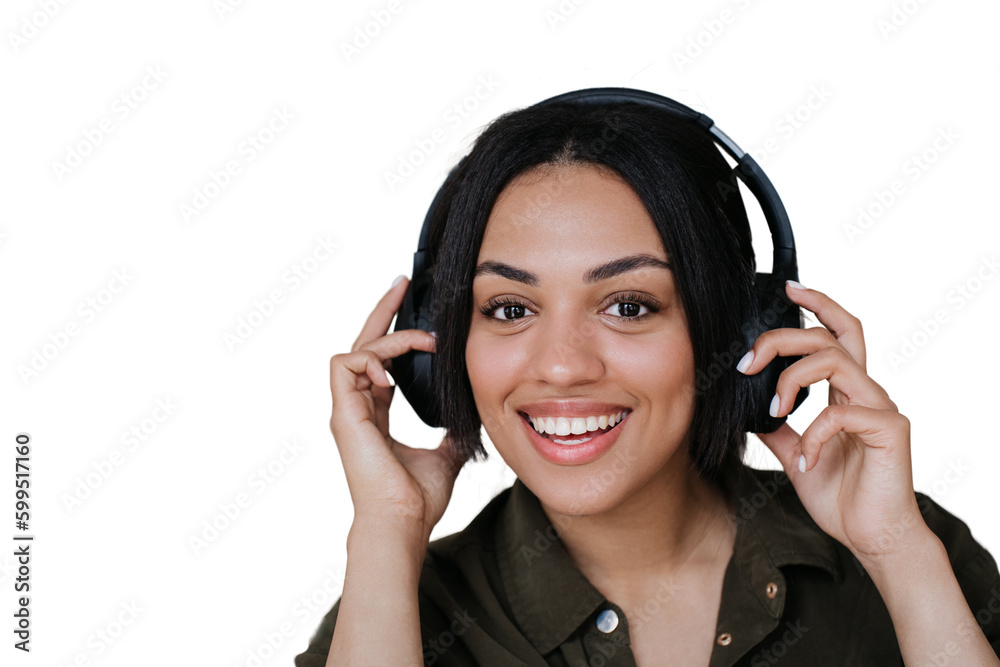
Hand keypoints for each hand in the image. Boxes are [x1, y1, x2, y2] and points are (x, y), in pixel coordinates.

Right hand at [329, 276, 466, 543]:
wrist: (402, 523)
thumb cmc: (417, 499)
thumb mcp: (446, 455)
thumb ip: (454, 432)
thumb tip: (474, 419)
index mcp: (375, 415)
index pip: (381, 362)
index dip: (396, 335)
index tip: (415, 312)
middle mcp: (357, 408)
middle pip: (363, 346)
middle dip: (382, 312)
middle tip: (403, 283)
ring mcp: (347, 410)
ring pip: (357, 350)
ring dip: (391, 339)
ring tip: (425, 341)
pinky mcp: (344, 413)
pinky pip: (347, 364)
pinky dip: (374, 356)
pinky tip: (400, 363)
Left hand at [737, 281, 927, 563]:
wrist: (872, 538)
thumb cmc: (841, 496)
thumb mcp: (796, 454)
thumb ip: (777, 428)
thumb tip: (747, 409)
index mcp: (846, 391)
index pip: (837, 332)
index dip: (817, 305)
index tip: (787, 289)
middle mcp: (866, 391)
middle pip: (831, 336)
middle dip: (783, 337)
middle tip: (749, 361)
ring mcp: (880, 407)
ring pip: (835, 361)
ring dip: (793, 379)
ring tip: (775, 408)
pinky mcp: (889, 429)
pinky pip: (841, 413)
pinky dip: (812, 434)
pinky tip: (805, 459)